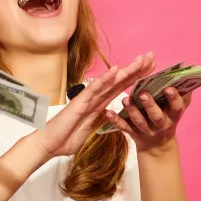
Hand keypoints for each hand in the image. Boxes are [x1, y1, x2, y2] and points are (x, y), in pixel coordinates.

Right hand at [39, 54, 155, 157]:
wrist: (49, 144)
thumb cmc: (65, 138)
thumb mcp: (88, 129)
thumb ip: (99, 120)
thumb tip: (108, 116)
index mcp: (98, 105)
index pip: (120, 88)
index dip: (135, 77)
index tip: (150, 68)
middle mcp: (94, 99)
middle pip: (119, 81)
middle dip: (136, 68)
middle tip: (152, 55)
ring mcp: (87, 99)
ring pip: (110, 82)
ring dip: (126, 70)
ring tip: (141, 59)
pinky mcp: (79, 104)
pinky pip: (94, 90)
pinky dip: (105, 79)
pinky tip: (115, 70)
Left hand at [105, 87, 191, 155]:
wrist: (157, 146)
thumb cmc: (167, 119)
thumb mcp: (176, 110)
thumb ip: (181, 95)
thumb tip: (186, 76)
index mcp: (173, 116)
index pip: (177, 107)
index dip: (174, 99)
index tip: (168, 88)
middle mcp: (161, 125)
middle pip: (156, 116)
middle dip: (150, 105)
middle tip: (143, 93)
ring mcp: (146, 130)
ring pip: (139, 121)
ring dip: (132, 111)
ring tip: (125, 99)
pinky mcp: (133, 133)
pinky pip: (124, 128)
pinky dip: (115, 121)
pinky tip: (108, 112)